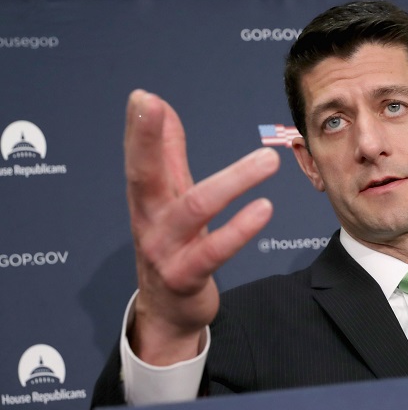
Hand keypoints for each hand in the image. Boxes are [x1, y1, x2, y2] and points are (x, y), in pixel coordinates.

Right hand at [124, 90, 279, 364]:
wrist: (168, 312)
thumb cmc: (173, 245)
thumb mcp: (169, 199)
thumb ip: (167, 155)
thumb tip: (161, 106)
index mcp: (146, 199)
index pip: (138, 157)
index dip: (139, 128)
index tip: (142, 97)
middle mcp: (150, 221)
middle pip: (144, 176)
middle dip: (146, 140)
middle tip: (154, 105)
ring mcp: (165, 250)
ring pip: (195, 209)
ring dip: (233, 181)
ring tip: (267, 160)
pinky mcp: (186, 276)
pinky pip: (215, 251)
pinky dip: (241, 229)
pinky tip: (264, 208)